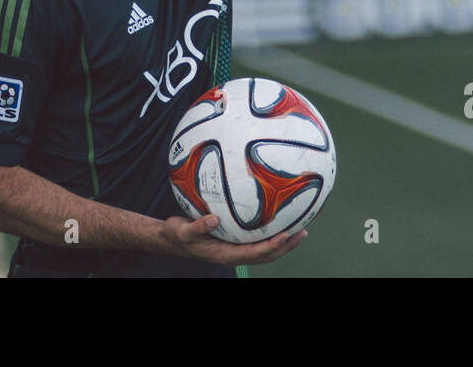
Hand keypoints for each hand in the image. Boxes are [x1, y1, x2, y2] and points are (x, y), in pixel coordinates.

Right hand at [158, 214, 308, 265]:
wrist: (170, 239)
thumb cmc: (176, 234)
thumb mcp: (182, 230)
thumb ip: (198, 226)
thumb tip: (214, 218)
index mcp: (224, 255)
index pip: (253, 253)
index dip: (271, 246)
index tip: (285, 235)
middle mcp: (233, 255)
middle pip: (265, 255)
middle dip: (285, 246)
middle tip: (302, 232)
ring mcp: (234, 250)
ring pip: (264, 250)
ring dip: (283, 243)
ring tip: (299, 230)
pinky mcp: (233, 243)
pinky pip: (256, 242)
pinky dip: (271, 236)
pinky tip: (278, 223)